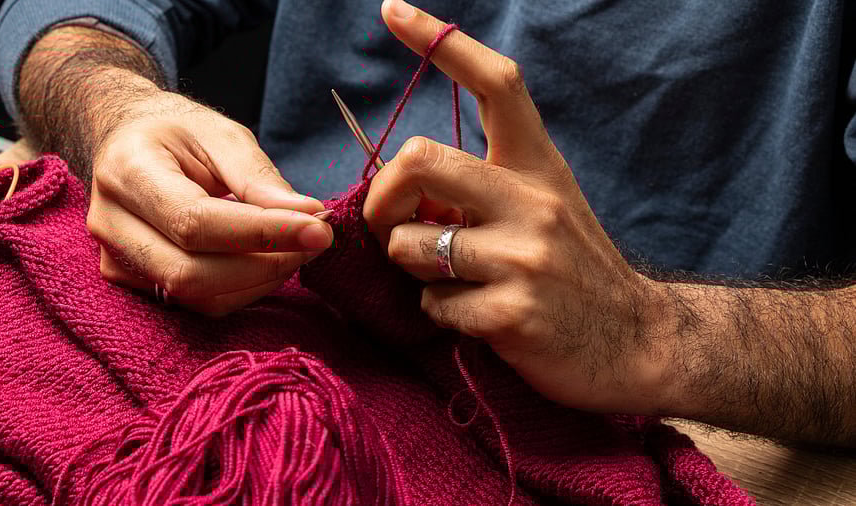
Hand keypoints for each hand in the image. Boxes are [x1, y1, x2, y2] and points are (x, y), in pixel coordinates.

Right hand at [86, 89, 332, 315]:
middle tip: (316, 240)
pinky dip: (245, 287)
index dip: (262, 233)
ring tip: (297, 246)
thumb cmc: (177, 134)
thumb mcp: (221, 135)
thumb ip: (260, 177)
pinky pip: (199, 303)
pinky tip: (270, 260)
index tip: (317, 228)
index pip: (195, 222)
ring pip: (198, 297)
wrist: (128, 144)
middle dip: (266, 264)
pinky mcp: (135, 284)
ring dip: (262, 279)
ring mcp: (117, 261)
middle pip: (191, 273)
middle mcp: (112, 223)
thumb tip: (309, 216)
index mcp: (128, 172)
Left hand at [366, 0, 672, 413]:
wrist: (638, 344)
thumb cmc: (576, 272)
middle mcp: (533, 199)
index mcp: (539, 165)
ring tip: (452, 280)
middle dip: (382, 198)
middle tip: (392, 225)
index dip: (440, 41)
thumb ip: (484, 188)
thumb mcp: (545, 209)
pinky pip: (433, 304)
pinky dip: (439, 313)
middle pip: (419, 159)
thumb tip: (407, 185)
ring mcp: (525, 256)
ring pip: (410, 244)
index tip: (393, 9)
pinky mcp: (513, 312)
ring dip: (412, 267)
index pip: (496, 82)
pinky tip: (477, 318)